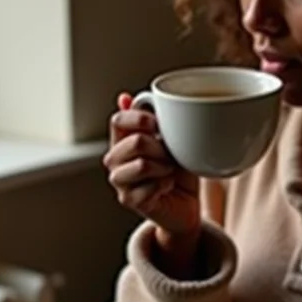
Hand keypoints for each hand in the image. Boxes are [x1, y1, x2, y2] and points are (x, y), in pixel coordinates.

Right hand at [103, 93, 200, 235]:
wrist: (186, 203)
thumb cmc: (178, 168)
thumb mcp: (171, 138)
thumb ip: (153, 118)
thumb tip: (124, 97)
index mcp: (123, 138)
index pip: (118, 119)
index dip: (140, 119)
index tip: (159, 125)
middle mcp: (115, 158)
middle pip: (136, 142)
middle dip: (161, 148)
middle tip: (170, 156)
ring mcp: (119, 180)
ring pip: (143, 165)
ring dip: (164, 167)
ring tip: (168, 171)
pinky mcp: (128, 199)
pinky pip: (151, 186)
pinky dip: (165, 185)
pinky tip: (166, 186)